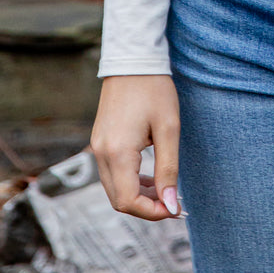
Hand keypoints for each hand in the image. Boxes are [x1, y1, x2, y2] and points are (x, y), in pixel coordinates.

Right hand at [90, 74, 181, 221]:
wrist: (133, 60)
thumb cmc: (154, 90)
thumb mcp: (169, 129)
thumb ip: (168, 170)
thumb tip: (171, 205)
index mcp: (117, 152)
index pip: (129, 202)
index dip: (153, 212)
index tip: (175, 208)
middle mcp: (101, 153)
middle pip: (119, 200)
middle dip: (146, 207)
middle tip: (173, 202)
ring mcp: (97, 147)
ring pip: (114, 189)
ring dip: (139, 196)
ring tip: (166, 189)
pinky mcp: (100, 142)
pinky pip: (111, 174)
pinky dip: (130, 182)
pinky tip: (150, 175)